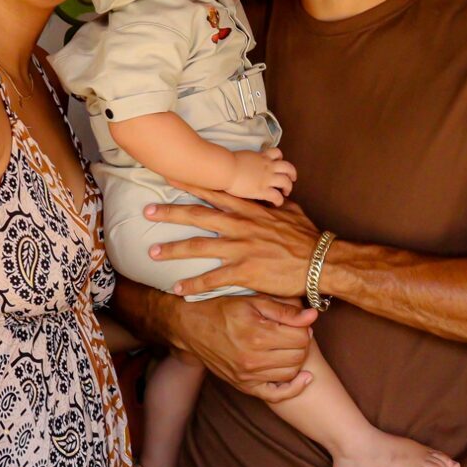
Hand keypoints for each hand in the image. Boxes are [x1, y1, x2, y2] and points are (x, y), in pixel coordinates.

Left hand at [148, 186, 324, 299]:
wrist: (319, 260)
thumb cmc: (306, 236)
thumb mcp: (289, 211)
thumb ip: (272, 203)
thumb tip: (269, 194)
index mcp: (248, 210)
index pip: (213, 192)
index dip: (190, 184)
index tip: (169, 176)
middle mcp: (239, 226)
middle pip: (197, 216)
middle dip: (170, 213)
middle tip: (147, 212)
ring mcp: (240, 249)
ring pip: (198, 247)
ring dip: (173, 250)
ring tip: (152, 253)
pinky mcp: (244, 272)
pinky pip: (212, 280)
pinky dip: (193, 285)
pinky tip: (177, 290)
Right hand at [165, 294, 316, 400]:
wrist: (191, 327)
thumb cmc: (221, 309)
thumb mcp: (252, 301)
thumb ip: (284, 310)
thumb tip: (313, 316)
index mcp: (256, 334)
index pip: (300, 337)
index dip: (304, 327)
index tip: (299, 322)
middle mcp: (252, 359)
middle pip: (298, 356)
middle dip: (302, 343)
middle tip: (295, 333)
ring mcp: (247, 375)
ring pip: (291, 373)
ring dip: (296, 360)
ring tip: (289, 347)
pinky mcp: (243, 385)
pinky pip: (276, 394)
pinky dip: (293, 388)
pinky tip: (303, 377)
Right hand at [226, 148, 296, 203]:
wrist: (225, 169)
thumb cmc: (228, 162)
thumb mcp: (242, 156)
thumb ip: (248, 159)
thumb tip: (243, 162)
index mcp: (262, 157)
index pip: (276, 153)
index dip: (280, 158)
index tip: (278, 163)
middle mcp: (268, 166)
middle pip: (288, 167)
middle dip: (292, 173)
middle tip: (292, 178)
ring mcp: (267, 178)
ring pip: (286, 181)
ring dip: (289, 187)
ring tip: (287, 192)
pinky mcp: (262, 190)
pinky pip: (276, 196)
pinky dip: (279, 200)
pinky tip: (277, 203)